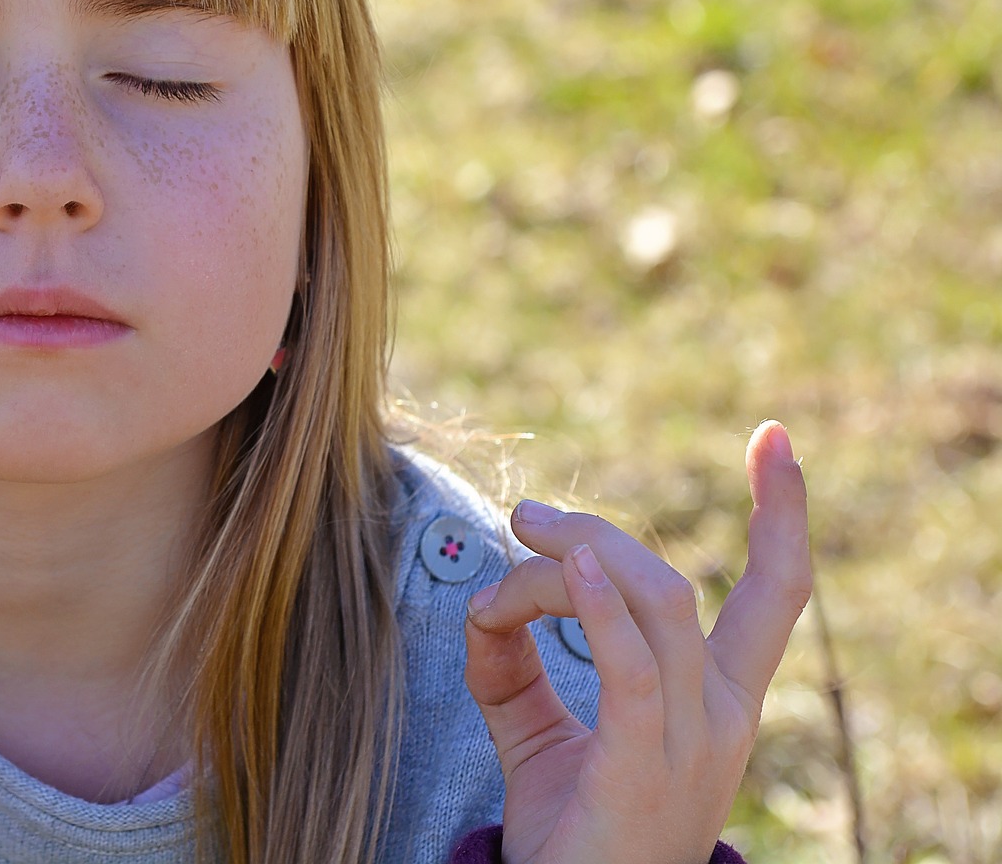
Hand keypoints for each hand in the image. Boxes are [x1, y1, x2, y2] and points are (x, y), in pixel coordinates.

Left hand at [461, 420, 810, 863]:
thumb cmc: (567, 827)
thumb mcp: (538, 726)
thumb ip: (512, 656)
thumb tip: (480, 598)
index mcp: (716, 699)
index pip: (775, 593)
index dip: (782, 513)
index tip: (774, 438)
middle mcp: (720, 715)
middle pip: (675, 582)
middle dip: (601, 530)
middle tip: (526, 514)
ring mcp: (691, 743)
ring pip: (651, 602)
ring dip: (576, 554)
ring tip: (522, 532)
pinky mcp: (644, 766)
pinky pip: (634, 668)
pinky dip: (601, 607)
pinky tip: (566, 567)